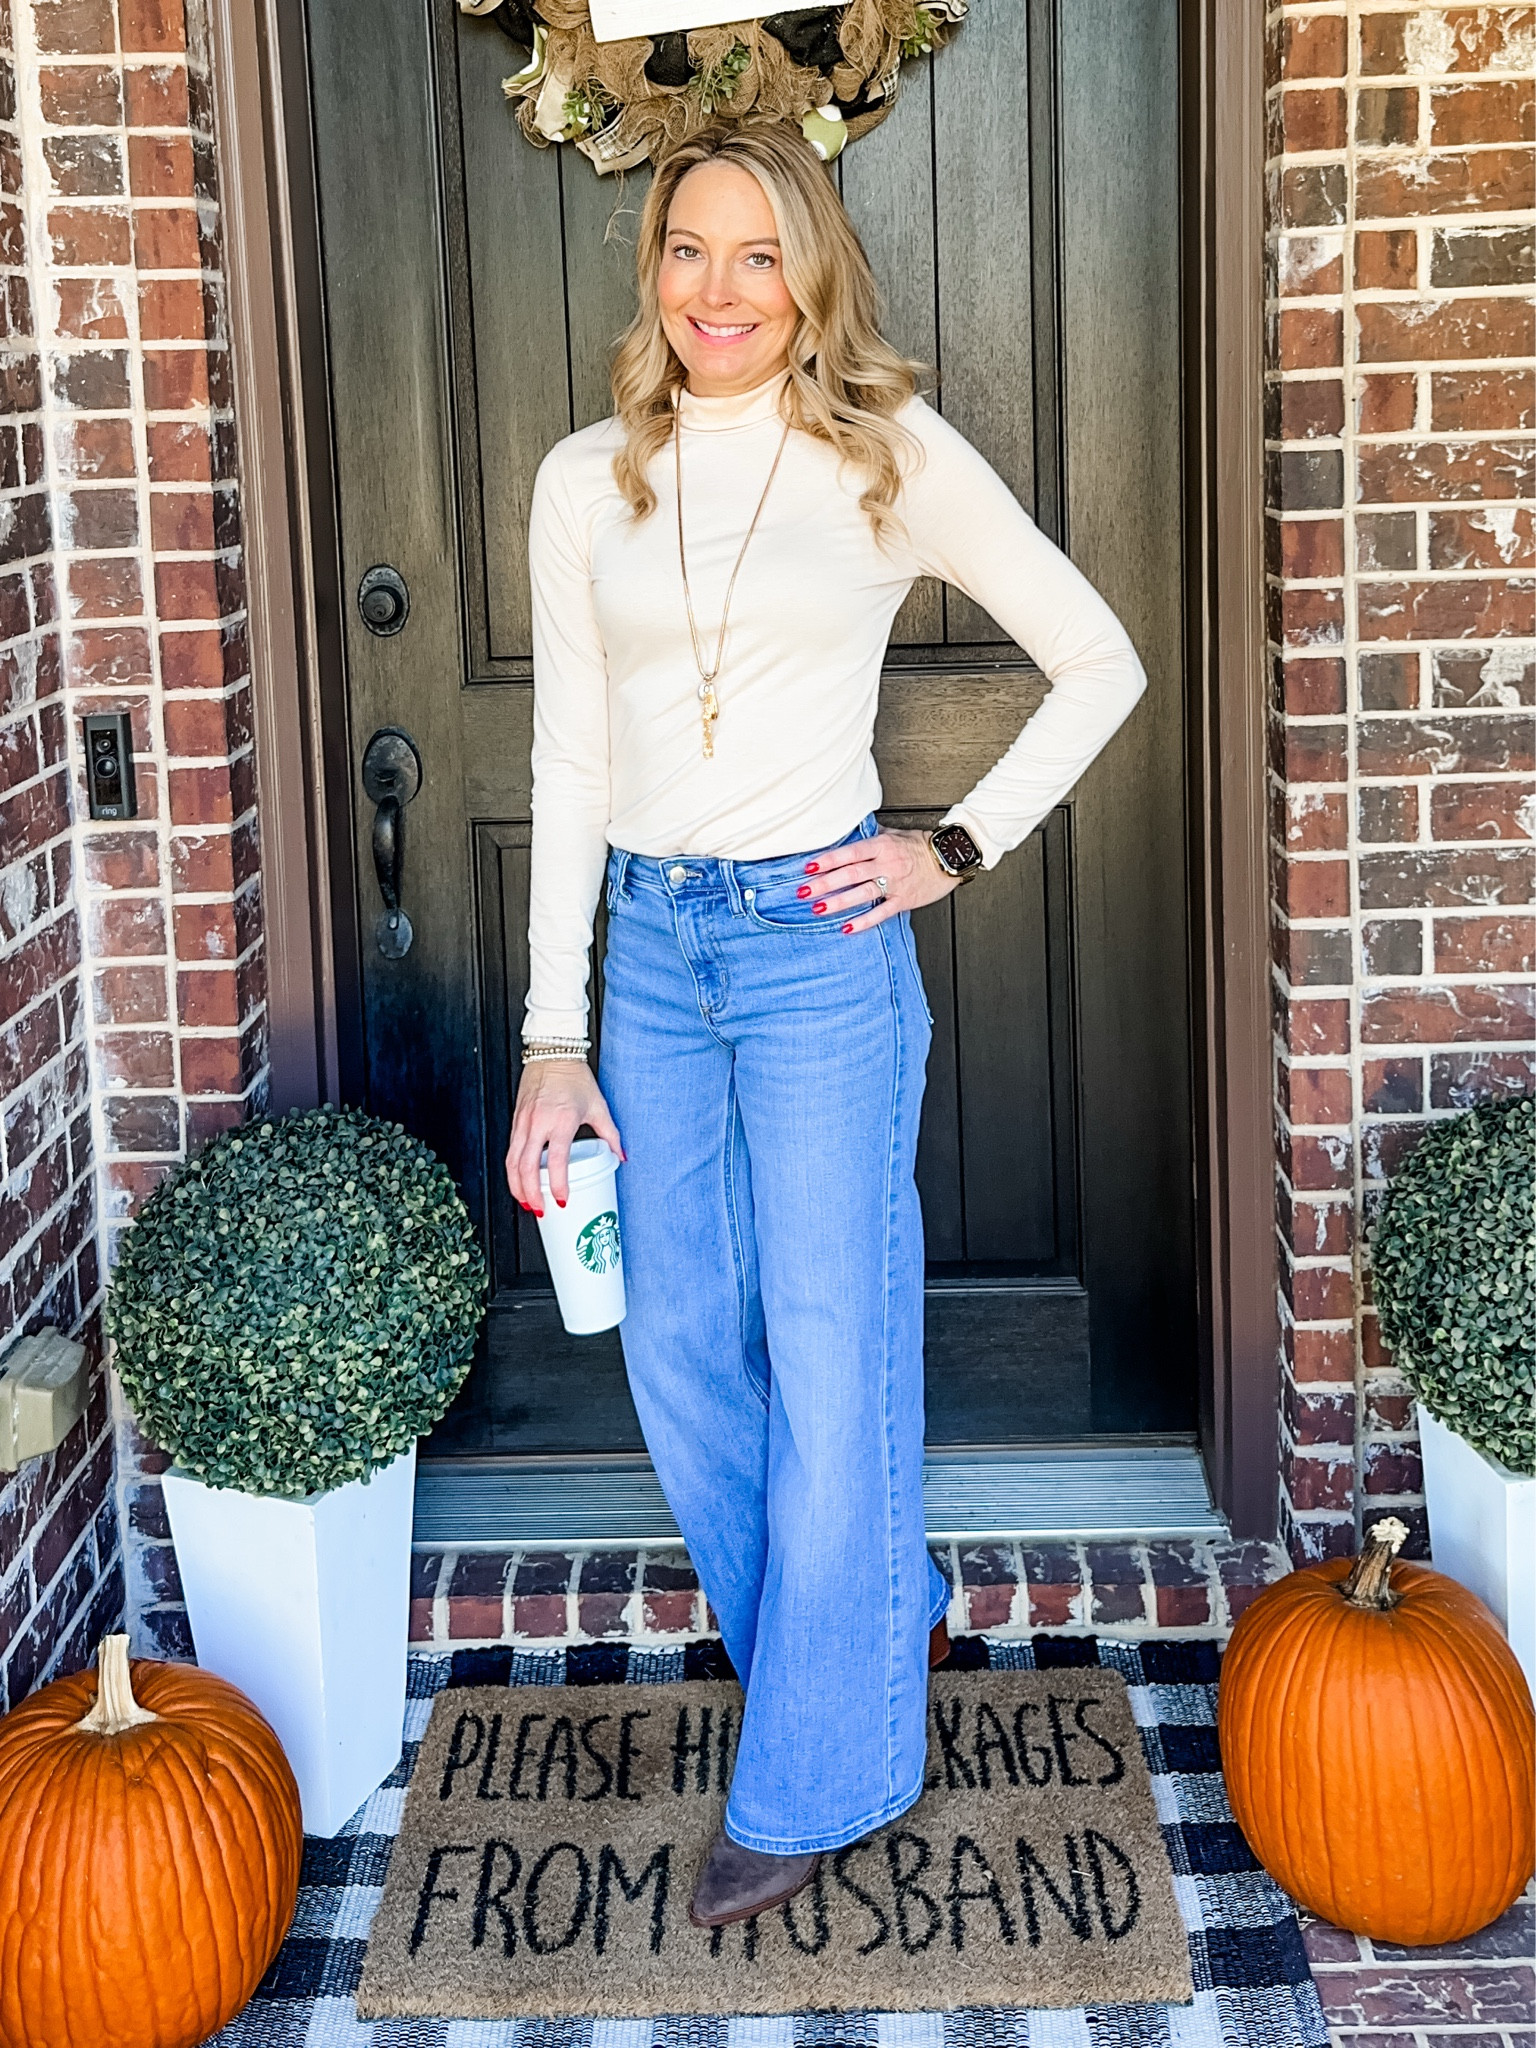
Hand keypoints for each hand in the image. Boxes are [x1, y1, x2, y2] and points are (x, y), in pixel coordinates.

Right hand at [506, 1060, 623, 1216]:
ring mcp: (523, 1122)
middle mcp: (538, 1123)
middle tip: (540, 1209)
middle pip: (526, 1167)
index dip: (557, 1184)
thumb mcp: (598, 1106)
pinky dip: (513, 1169)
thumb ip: (610, 1134)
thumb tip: (621, 1156)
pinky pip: (510, 1150)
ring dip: (516, 1185)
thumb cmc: (574, 1077)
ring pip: (512, 1161)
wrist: (552, 1052)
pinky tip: (519, 1180)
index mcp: (562, 1120)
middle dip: (530, 1193)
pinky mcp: (515, 1119)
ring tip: (526, 1201)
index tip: (562, 1199)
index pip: (556, 1161)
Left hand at [801, 828, 959, 932]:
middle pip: (850, 874)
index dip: (828, 861)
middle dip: (824, 884)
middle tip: (803, 891)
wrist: (949, 858)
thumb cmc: (921, 846)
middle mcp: (886, 864)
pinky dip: (864, 921)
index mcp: (881, 846)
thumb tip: (848, 833)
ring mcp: (895, 884)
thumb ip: (870, 836)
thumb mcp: (894, 834)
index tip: (808, 868)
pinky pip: (881, 913)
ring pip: (862, 894)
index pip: (849, 853)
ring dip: (838, 902)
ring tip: (818, 909)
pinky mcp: (903, 900)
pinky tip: (847, 927)